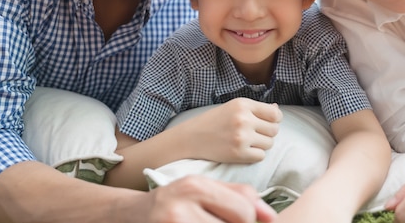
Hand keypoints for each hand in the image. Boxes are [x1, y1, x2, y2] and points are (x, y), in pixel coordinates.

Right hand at [145, 175, 276, 222]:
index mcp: (196, 186)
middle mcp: (183, 204)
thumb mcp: (204, 190)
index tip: (244, 221)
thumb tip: (271, 216)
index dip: (251, 221)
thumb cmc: (176, 203)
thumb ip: (240, 196)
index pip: (244, 209)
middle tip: (221, 221)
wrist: (133, 215)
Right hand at [178, 98, 281, 162]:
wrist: (191, 138)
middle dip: (267, 133)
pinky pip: (261, 156)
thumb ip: (256, 109)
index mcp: (243, 104)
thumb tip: (277, 109)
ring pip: (269, 143)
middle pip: (274, 130)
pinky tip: (243, 150)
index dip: (274, 120)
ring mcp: (242, 137)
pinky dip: (254, 155)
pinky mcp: (238, 153)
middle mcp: (244, 119)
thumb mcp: (233, 107)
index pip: (275, 114)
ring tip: (247, 141)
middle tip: (254, 134)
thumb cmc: (214, 121)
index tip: (267, 123)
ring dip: (261, 144)